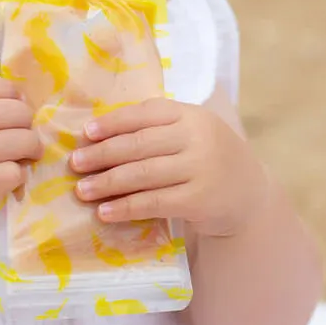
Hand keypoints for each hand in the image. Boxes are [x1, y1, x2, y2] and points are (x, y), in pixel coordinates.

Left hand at [70, 98, 268, 237]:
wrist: (250, 194)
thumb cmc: (209, 159)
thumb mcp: (191, 133)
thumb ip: (158, 128)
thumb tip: (100, 134)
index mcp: (190, 114)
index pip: (145, 113)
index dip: (113, 122)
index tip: (86, 133)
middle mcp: (197, 137)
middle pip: (139, 144)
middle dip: (102, 154)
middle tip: (75, 163)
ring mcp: (200, 168)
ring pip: (143, 173)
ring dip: (107, 182)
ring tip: (82, 189)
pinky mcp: (199, 199)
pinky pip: (153, 202)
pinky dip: (125, 207)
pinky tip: (105, 212)